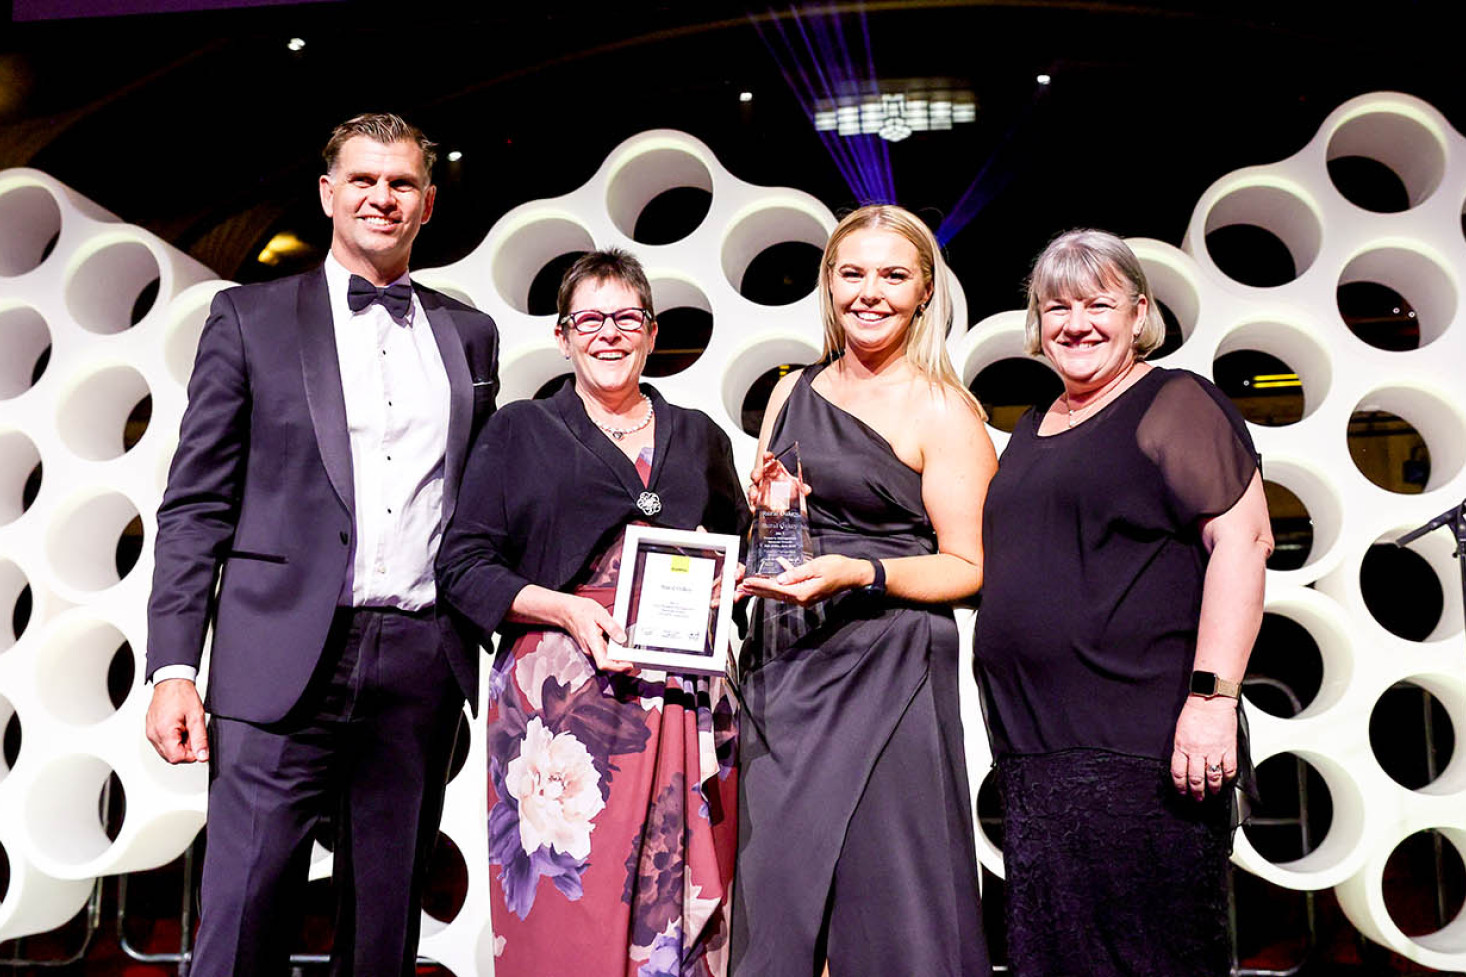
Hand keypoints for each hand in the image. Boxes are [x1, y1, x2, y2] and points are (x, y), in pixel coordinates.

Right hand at [145, 679, 208, 763]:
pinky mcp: (151, 730)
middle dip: (185, 749)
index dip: (191, 754)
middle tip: (192, 733)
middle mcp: (153, 735)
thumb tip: (203, 756)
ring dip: (179, 744)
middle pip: (171, 756)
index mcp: (164, 732)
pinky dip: (172, 739)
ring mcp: (151, 733)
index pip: (176, 758)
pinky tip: (178, 727)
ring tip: (185, 728)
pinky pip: (162, 743)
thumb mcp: (197, 717)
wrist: (172, 681)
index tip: (198, 744)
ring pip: (167, 751)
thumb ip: (200, 739)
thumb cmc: (182, 695)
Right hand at [552, 593, 632, 672]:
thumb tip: (622, 638)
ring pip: (606, 659)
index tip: (629, 665)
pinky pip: (603, 653)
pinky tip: (618, 646)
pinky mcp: (591, 647)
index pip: (604, 663)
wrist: (567, 611)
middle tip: (635, 660)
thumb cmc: (581, 611)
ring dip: (618, 659)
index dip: (618, 667)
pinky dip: (612, 653)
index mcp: (592, 642)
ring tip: (629, 653)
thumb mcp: (600, 614)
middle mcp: (590, 649)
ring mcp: (590, 649)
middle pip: (607, 664)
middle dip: (622, 664)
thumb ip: (612, 627)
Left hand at [737, 554, 866, 606]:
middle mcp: (802, 598)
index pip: (776, 589)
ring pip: (780, 593)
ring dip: (765, 589)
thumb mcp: (816, 567)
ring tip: (750, 586)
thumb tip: (780, 579)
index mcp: (803, 593)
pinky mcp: (807, 593)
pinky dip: (781, 582)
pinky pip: (789, 589)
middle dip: (757, 591)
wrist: (853, 575)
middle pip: (775, 594)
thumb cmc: (838, 568)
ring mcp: (805, 598)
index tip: (747, 582)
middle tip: (741, 588)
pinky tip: (776, 573)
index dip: (760, 585)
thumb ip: (797, 573)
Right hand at [747, 450, 810, 510]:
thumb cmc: (787, 493)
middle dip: (756, 473)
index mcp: (774, 473)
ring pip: (753, 488)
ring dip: (752, 491)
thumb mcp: (796, 489)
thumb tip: (806, 489)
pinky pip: (752, 502)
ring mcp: (760, 491)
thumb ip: (801, 488)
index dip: (767, 457)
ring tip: (754, 495)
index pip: (769, 462)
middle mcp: (766, 480)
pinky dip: (752, 505)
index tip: (767, 455)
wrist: (784, 508)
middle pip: (757, 473)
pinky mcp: (757, 502)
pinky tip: (754, 508)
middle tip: (757, 476)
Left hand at [1170, 695, 1238, 800]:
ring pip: (1213, 778)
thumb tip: (1183, 765)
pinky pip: (1229, 769)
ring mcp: (1214, 751)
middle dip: (1197, 792)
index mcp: (1182, 746)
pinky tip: (1226, 780)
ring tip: (1213, 793)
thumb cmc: (1195, 712)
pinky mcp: (1228, 748)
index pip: (1178, 773)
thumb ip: (1182, 749)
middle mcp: (1197, 751)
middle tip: (1198, 798)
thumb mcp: (1180, 732)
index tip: (1182, 792)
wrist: (1211, 699)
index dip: (1180, 786)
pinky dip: (1228, 778)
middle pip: (1196, 779)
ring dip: (1213, 788)